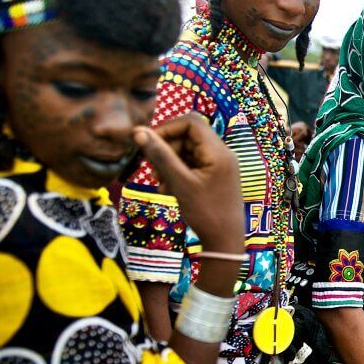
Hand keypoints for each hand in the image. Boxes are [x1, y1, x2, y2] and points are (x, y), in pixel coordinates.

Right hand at [132, 114, 242, 252]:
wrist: (225, 241)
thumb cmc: (205, 212)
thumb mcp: (179, 183)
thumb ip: (160, 156)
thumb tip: (138, 132)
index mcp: (218, 151)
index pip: (190, 122)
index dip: (167, 128)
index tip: (148, 143)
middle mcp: (222, 153)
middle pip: (188, 136)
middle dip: (167, 149)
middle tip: (152, 170)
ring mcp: (220, 165)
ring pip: (188, 151)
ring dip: (170, 163)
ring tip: (160, 184)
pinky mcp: (215, 175)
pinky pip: (192, 164)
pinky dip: (178, 172)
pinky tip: (168, 190)